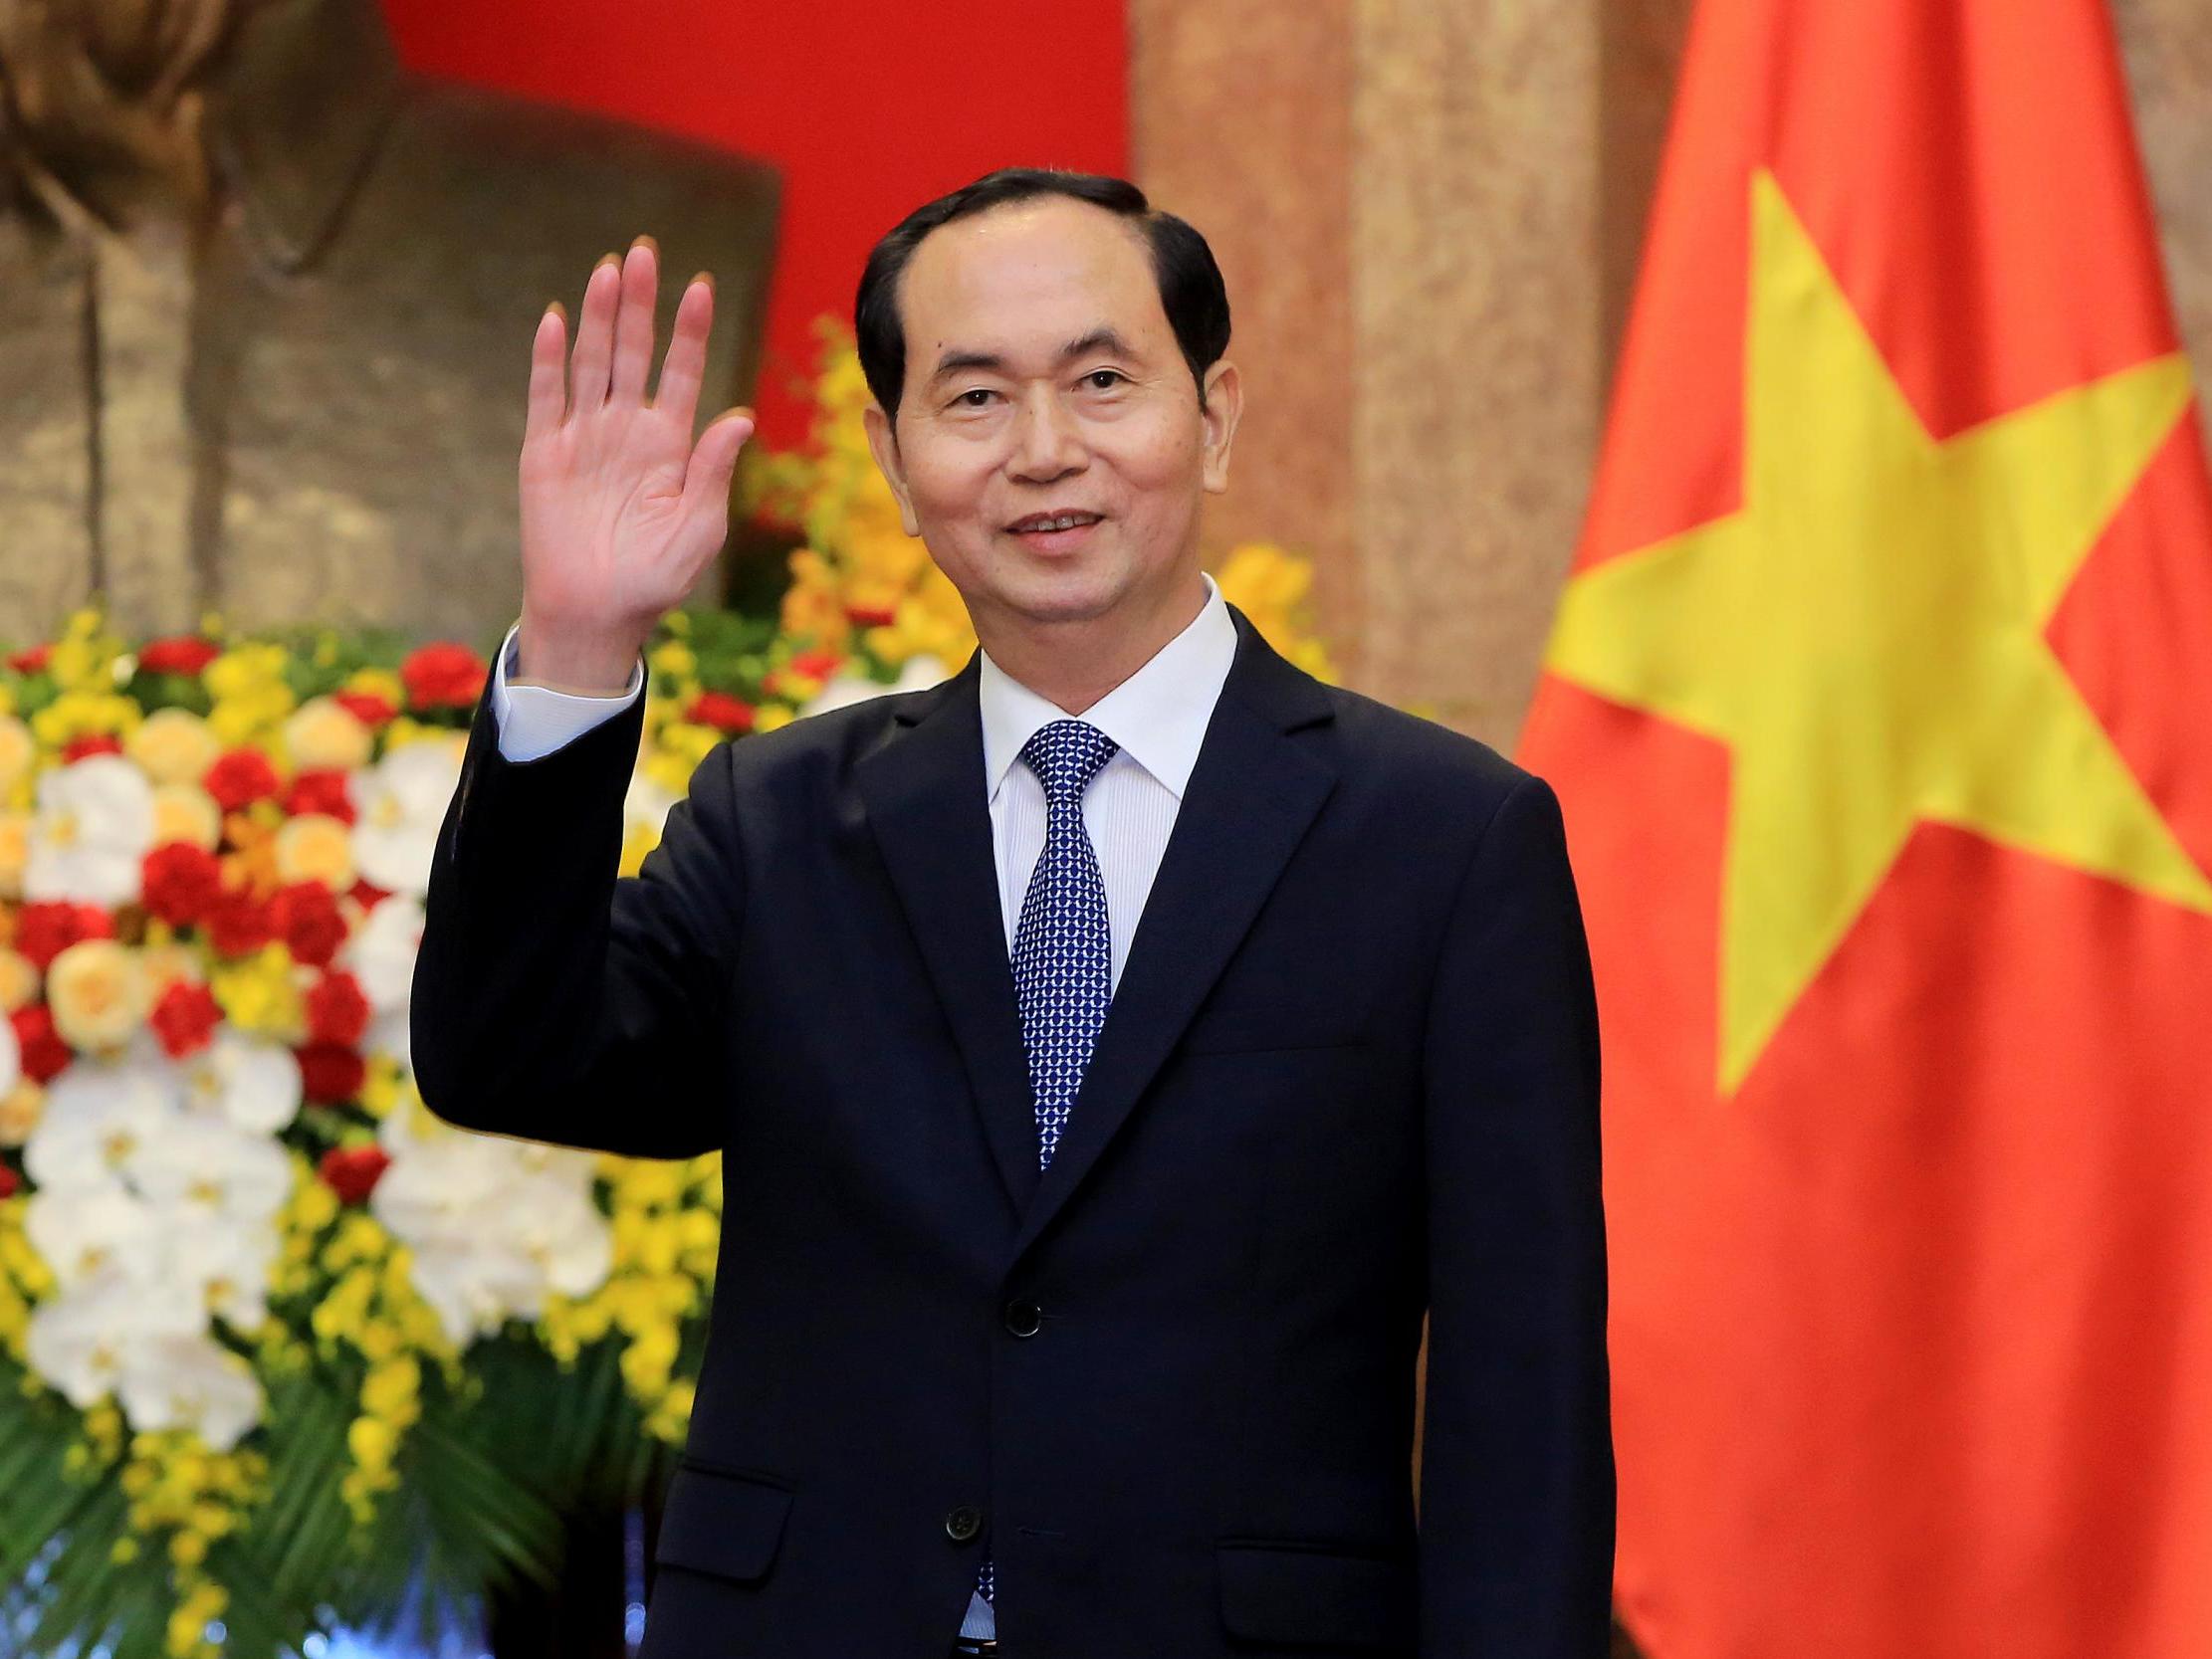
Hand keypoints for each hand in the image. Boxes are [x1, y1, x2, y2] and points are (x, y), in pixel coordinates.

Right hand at [516, 237, 755, 688]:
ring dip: (599, 316)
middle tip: (645, 251)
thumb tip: (742, 417)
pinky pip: (547, 397)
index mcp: (671, 444)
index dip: (691, 331)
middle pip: (634, 352)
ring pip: (593, 363)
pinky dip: (551, 360)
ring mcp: (584, 437)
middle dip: (640, 304)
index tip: (702, 286)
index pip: (683, 373)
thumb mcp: (699, 527)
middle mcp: (628, 430)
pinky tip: (558, 320)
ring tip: (609, 269)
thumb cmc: (654, 578)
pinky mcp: (544, 453)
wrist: (596, 614)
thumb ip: (714, 471)